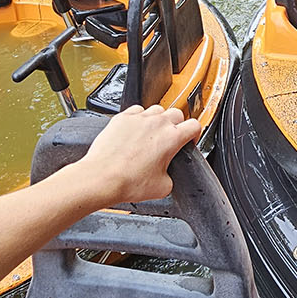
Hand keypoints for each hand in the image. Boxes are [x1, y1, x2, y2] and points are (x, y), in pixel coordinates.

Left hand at [77, 105, 200, 205]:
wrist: (102, 178)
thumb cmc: (128, 182)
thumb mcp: (163, 187)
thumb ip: (172, 175)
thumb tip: (168, 174)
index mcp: (172, 138)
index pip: (195, 125)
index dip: (194, 134)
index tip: (189, 140)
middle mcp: (157, 123)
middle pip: (177, 114)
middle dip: (177, 125)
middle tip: (170, 139)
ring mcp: (138, 118)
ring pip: (157, 109)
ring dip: (158, 120)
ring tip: (152, 135)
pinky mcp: (121, 118)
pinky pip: (136, 110)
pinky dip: (139, 118)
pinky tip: (135, 130)